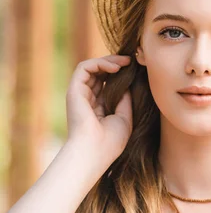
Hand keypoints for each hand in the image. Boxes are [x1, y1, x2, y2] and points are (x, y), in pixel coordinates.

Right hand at [65, 54, 132, 170]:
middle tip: (131, 61)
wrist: (94, 151)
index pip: (106, 84)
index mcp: (97, 108)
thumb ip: (124, 100)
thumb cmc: (110, 141)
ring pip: (92, 67)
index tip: (135, 70)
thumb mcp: (124, 118)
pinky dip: (100, 63)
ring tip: (125, 62)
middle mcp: (87, 100)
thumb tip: (127, 84)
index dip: (119, 74)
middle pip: (99, 74)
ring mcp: (79, 94)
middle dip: (115, 64)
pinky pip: (84, 67)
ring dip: (109, 61)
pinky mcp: (74, 90)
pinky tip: (116, 68)